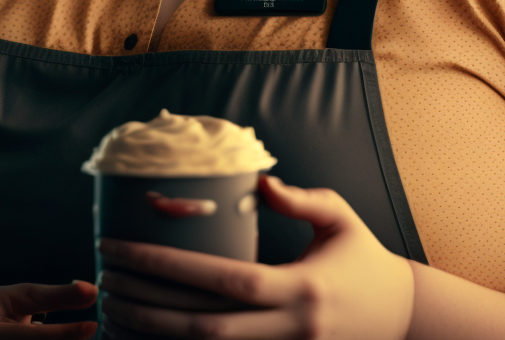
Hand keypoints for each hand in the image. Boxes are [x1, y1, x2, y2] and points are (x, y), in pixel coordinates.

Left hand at [97, 175, 413, 339]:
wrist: (401, 319)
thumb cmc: (364, 259)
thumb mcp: (339, 218)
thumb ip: (298, 199)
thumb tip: (255, 180)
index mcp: (301, 287)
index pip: (223, 278)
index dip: (166, 265)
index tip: (120, 246)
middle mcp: (290, 330)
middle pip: (202, 326)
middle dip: (145, 305)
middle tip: (103, 281)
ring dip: (153, 335)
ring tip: (112, 309)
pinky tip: (147, 335)